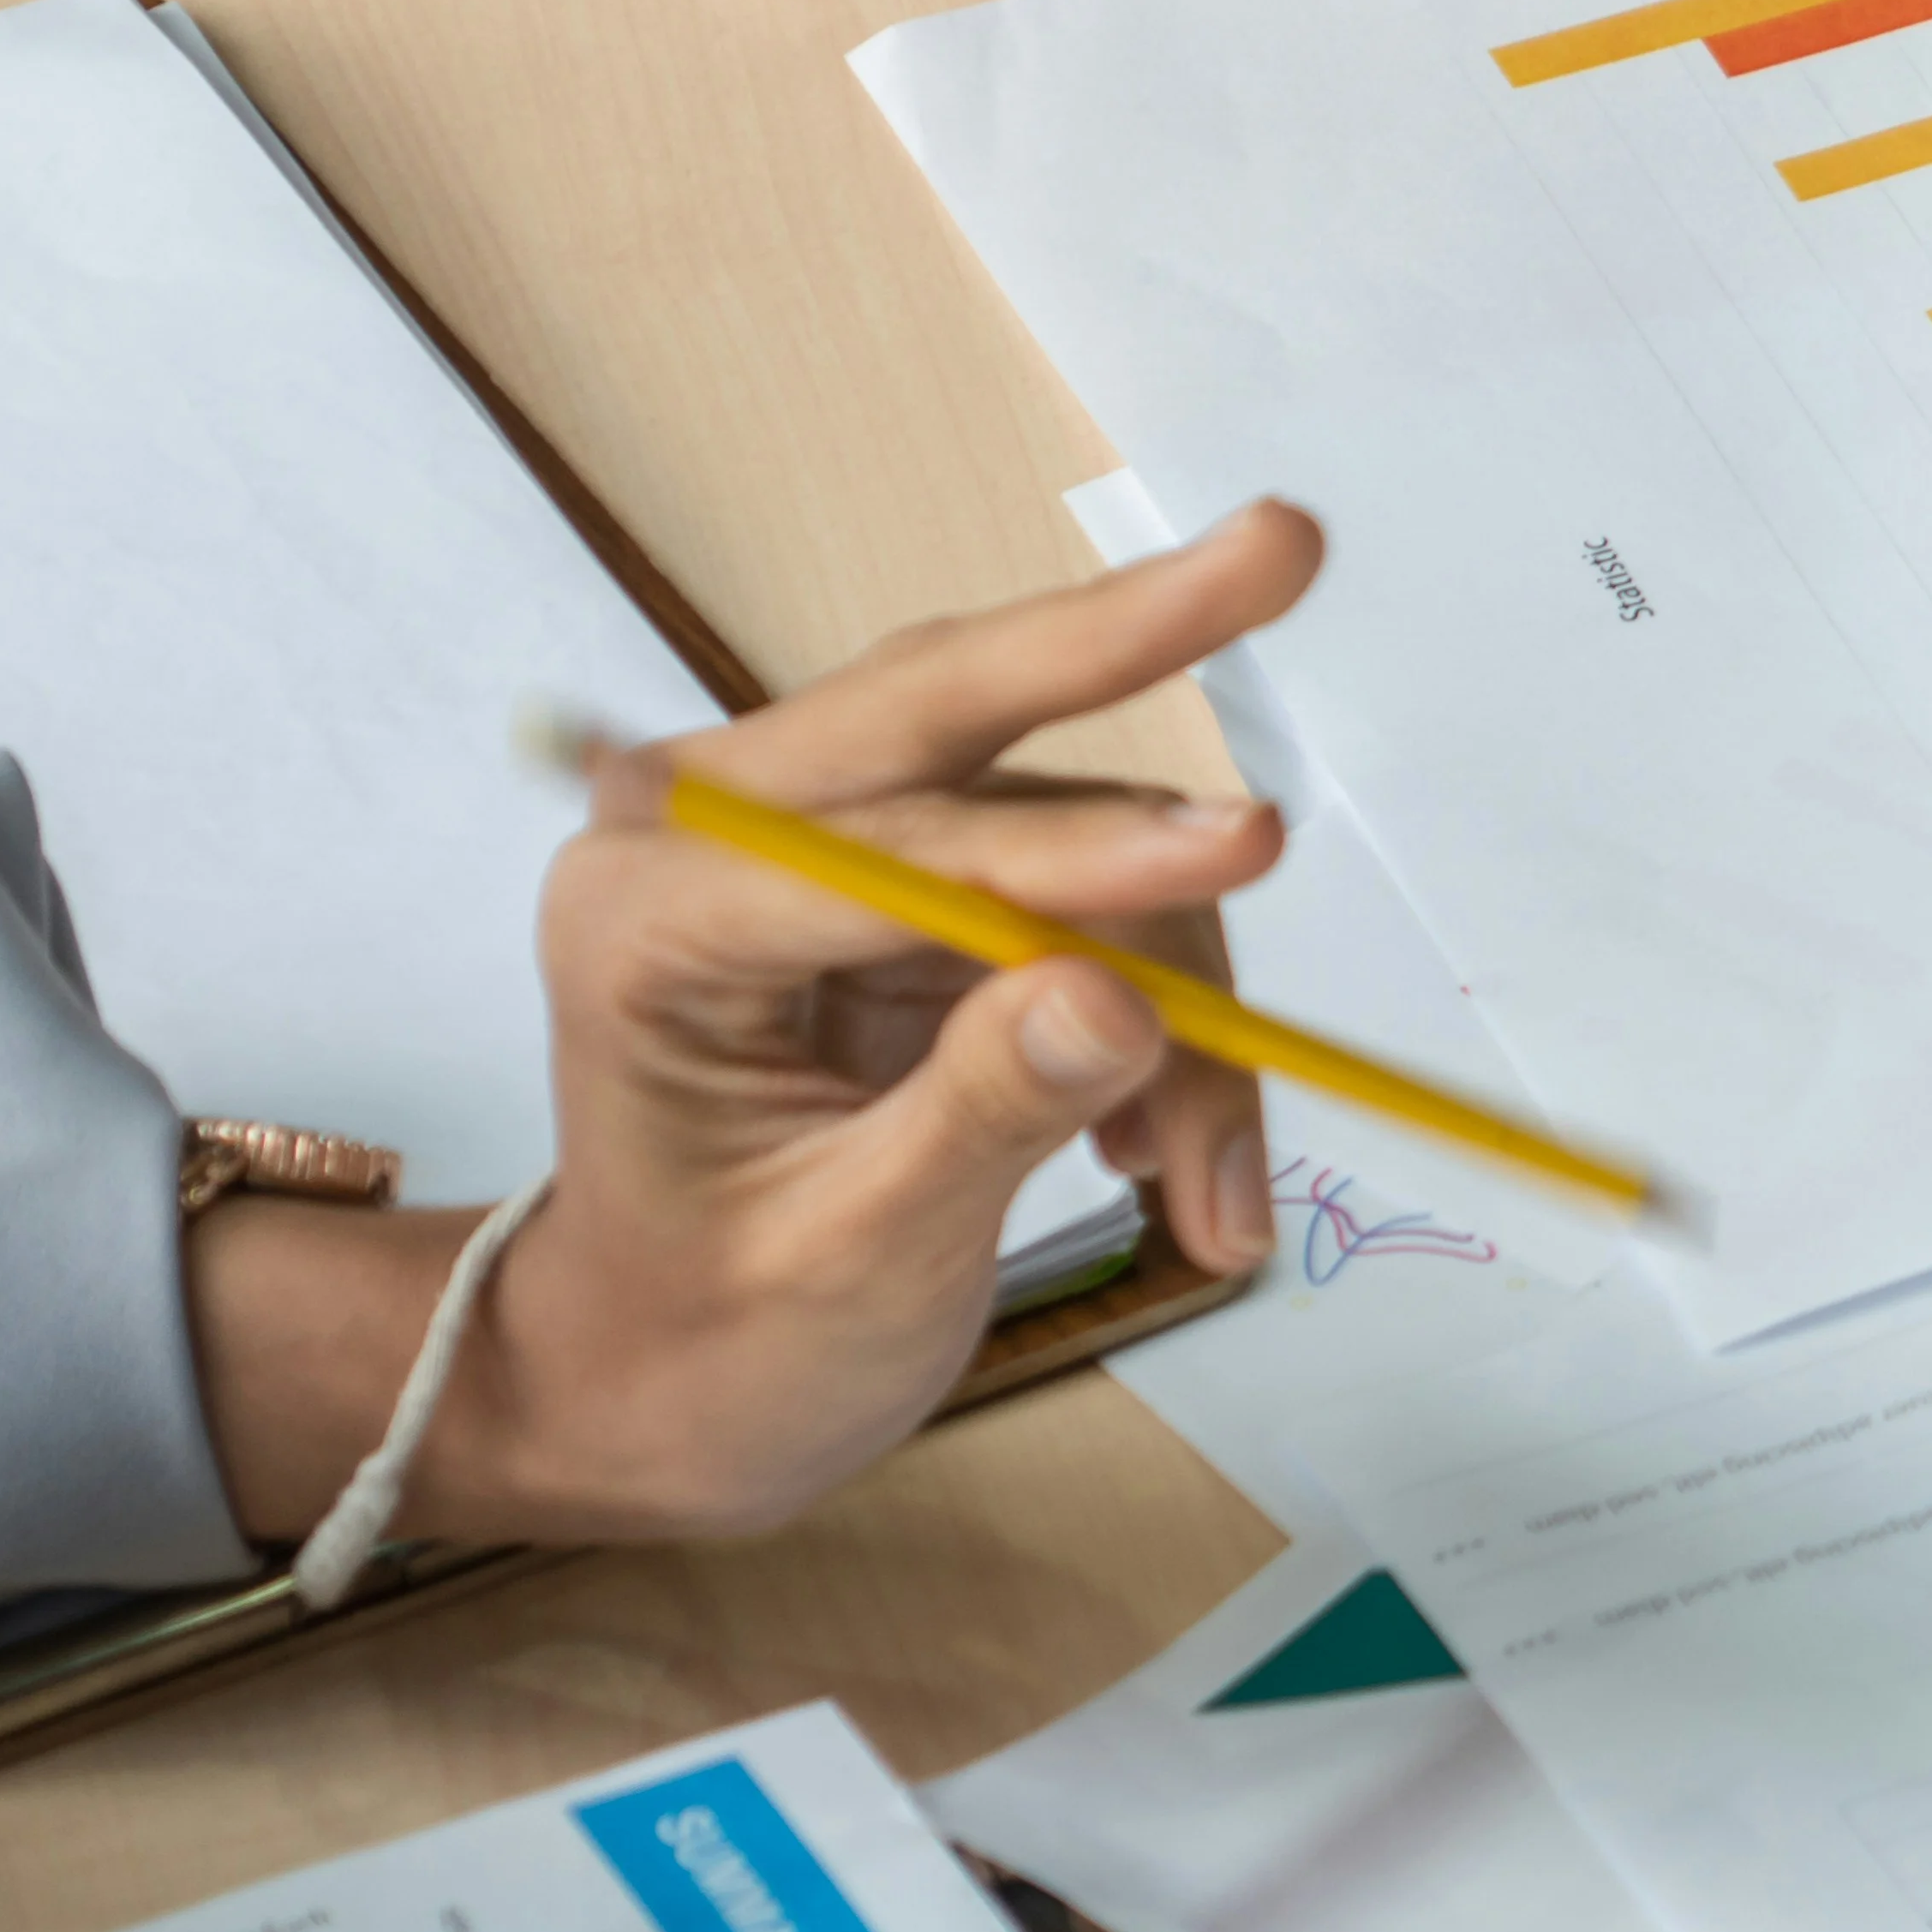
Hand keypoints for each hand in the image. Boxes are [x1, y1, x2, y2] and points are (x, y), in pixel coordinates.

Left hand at [182, 503, 1323, 1546]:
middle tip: (1286, 543)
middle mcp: (720, 834)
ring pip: (1069, 833)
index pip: (891, 850)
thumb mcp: (846, 1264)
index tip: (1246, 850)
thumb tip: (1120, 1002)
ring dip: (1180, 994)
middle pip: (954, 701)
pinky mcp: (916, 880)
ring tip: (1208, 1192)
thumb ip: (977, 1119)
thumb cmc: (715, 1345)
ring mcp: (824, 845)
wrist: (662, 1388)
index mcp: (645, 917)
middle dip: (1130, 634)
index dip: (1076, 858)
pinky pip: (1091, 900)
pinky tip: (1170, 1158)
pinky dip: (1168, 1015)